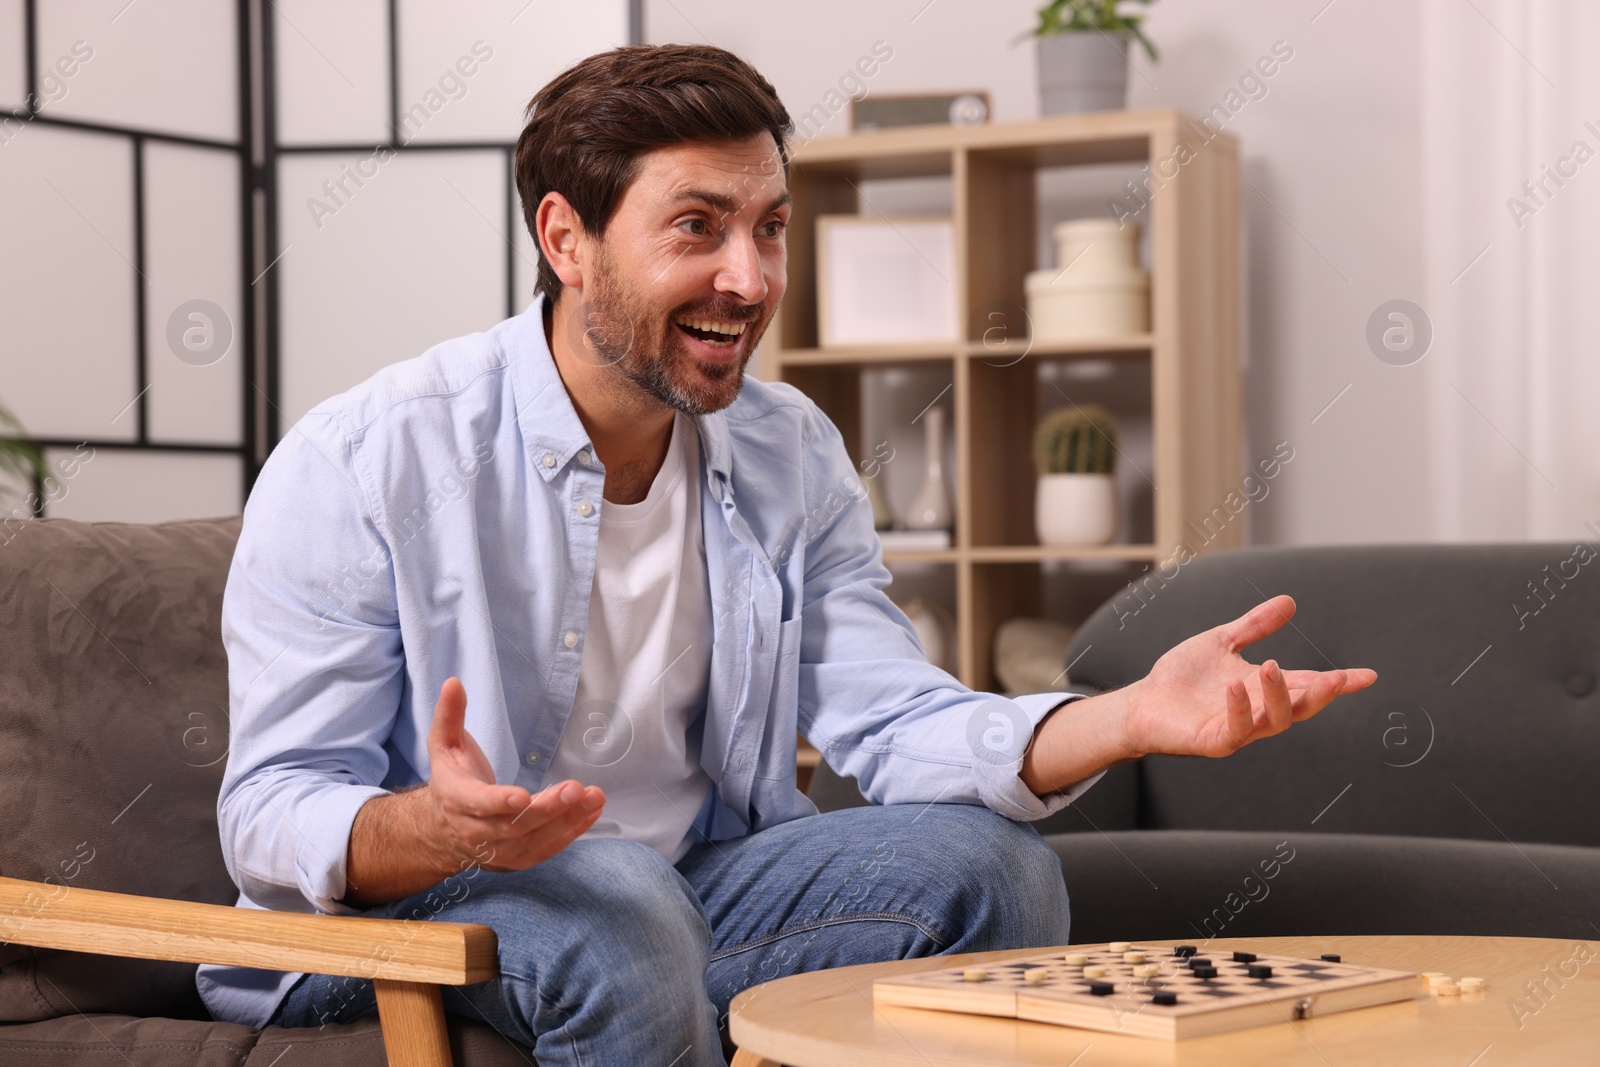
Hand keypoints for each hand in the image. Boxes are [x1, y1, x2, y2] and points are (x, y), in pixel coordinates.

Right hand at [425, 676, 605, 871]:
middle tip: (575, 788)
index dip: (499, 802)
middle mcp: (476, 831)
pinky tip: (593, 810)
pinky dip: (572, 830)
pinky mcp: (519, 859)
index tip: (523, 796)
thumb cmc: (452, 779)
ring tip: (594, 796)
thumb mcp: (444, 745)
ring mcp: (499, 850)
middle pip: (514, 825)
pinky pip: (548, 848)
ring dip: (568, 819)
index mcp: (457, 800)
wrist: (443, 830)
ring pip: (535, 839)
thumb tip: (453, 683)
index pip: (478, 804)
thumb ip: (449, 715)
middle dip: (547, 808)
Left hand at [1120, 595, 1376, 758]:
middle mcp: (1258, 711)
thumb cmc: (1182, 677)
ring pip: (1275, 722)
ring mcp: (1238, 729)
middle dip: (1322, 695)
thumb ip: (1253, 626)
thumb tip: (1289, 601)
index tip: (1369, 676)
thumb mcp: (1221, 643)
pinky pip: (1235, 731)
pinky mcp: (1213, 741)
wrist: (1143, 701)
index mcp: (1264, 688)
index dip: (1338, 682)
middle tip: (1336, 678)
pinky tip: (1235, 687)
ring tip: (1270, 666)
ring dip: (1278, 696)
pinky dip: (1239, 709)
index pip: (1308, 684)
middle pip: (1302, 707)